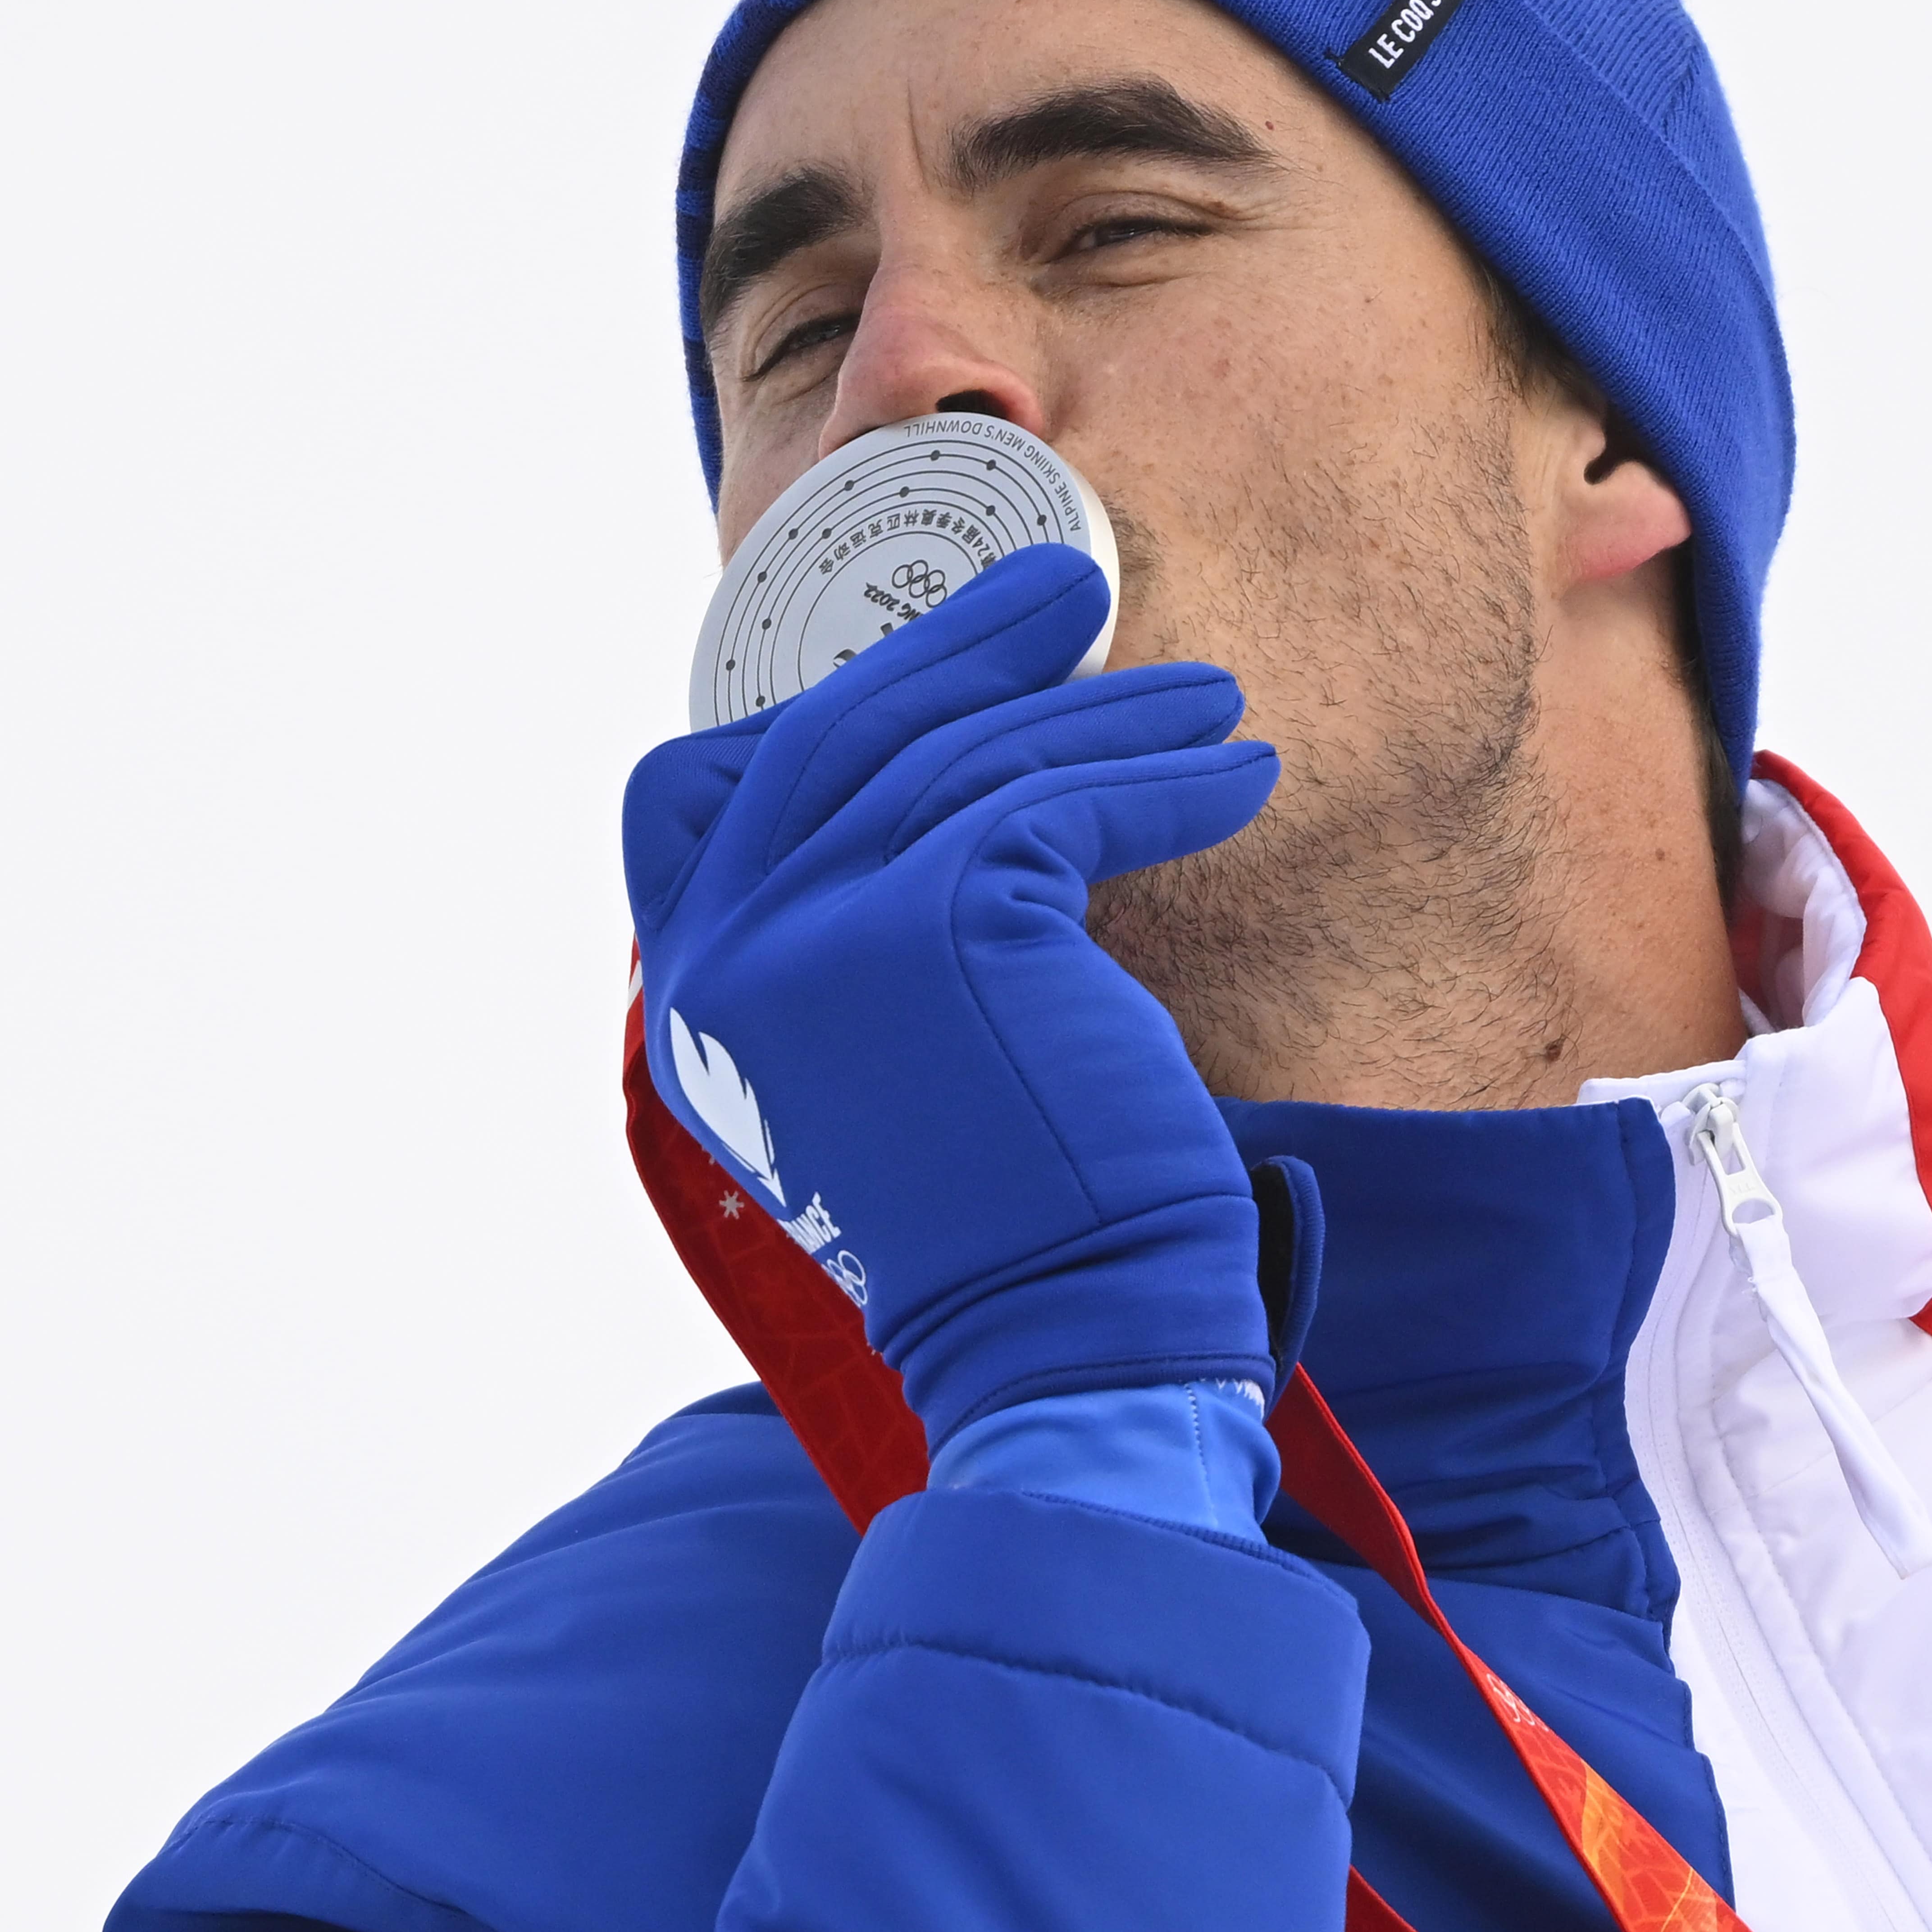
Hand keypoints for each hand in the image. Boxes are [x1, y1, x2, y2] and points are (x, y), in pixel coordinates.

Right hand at [623, 545, 1279, 1452]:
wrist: (1060, 1337)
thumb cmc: (1007, 1210)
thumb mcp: (879, 1062)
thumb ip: (857, 944)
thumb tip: (934, 798)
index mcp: (702, 989)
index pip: (687, 789)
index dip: (811, 706)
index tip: (931, 661)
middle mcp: (732, 953)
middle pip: (842, 732)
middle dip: (964, 648)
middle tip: (1076, 594)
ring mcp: (824, 932)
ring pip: (972, 756)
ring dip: (1106, 713)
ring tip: (1213, 699)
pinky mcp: (940, 922)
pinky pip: (1061, 800)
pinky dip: (1166, 778)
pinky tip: (1244, 777)